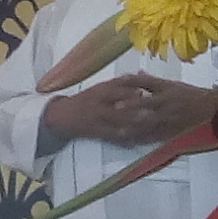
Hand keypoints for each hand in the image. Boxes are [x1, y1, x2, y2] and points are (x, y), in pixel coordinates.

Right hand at [46, 76, 216, 147]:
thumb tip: (138, 77)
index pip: (121, 86)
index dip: (137, 89)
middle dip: (139, 108)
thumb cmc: (84, 100)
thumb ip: (118, 84)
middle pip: (122, 103)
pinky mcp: (95, 130)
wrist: (61, 116)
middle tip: (156, 111)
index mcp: (101, 89)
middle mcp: (99, 101)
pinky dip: (124, 138)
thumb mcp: (98, 88)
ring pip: (118, 120)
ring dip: (134, 123)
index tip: (152, 92)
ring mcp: (97, 117)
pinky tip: (136, 141)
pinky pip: (111, 135)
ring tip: (149, 125)